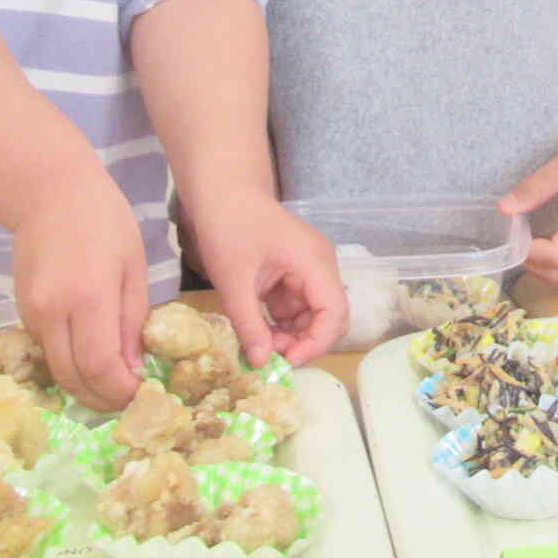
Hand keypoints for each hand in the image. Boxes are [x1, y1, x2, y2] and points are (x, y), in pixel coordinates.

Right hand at [8, 171, 146, 411]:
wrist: (51, 194)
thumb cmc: (105, 222)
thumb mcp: (133, 267)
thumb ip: (133, 321)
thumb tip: (134, 371)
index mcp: (89, 297)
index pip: (100, 367)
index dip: (119, 391)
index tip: (140, 394)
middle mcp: (53, 312)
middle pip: (73, 378)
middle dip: (102, 399)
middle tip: (127, 400)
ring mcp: (32, 314)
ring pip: (57, 369)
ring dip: (84, 386)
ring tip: (112, 384)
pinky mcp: (21, 313)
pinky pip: (47, 351)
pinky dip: (69, 363)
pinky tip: (90, 358)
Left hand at [186, 188, 349, 368]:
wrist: (223, 193)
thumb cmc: (228, 229)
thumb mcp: (233, 282)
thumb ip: (249, 325)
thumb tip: (260, 364)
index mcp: (314, 262)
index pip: (334, 311)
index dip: (317, 343)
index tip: (288, 362)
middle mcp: (321, 265)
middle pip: (330, 315)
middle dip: (305, 341)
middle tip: (270, 356)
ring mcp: (310, 268)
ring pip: (314, 314)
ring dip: (292, 334)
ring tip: (260, 343)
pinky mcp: (296, 272)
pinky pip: (299, 305)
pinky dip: (283, 322)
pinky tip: (260, 329)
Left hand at [499, 116, 557, 282]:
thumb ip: (534, 189)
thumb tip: (504, 209)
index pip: (553, 258)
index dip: (526, 251)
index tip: (509, 232)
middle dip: (531, 262)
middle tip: (513, 237)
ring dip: (543, 260)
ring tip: (526, 234)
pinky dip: (556, 254)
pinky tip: (544, 232)